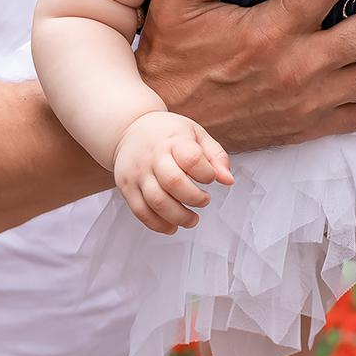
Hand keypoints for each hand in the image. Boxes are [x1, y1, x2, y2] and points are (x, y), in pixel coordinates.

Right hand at [111, 111, 232, 234]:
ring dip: (179, 217)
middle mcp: (153, 156)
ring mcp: (138, 173)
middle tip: (204, 201)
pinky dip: (158, 225)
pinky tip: (172, 226)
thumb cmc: (167, 133)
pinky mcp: (127, 187)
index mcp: (173, 140)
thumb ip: (216, 156)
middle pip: (173, 182)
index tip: (210, 177)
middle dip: (195, 198)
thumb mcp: (195, 134)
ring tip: (192, 219)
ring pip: (157, 201)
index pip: (192, 159)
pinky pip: (141, 212)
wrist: (130, 129)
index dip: (207, 174)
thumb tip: (228, 180)